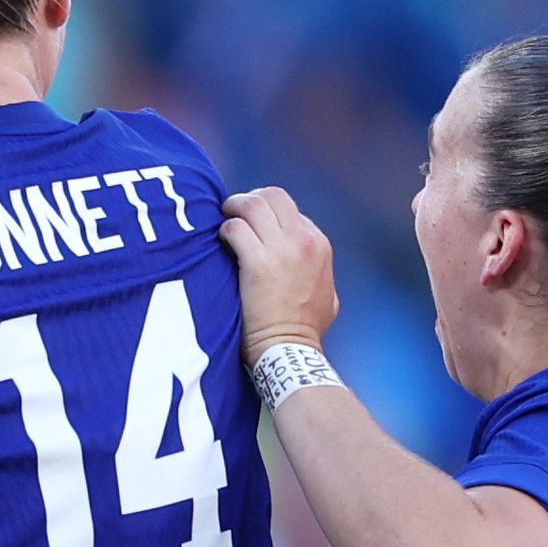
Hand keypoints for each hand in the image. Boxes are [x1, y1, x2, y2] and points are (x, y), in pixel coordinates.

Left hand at [222, 187, 339, 355]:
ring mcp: (282, 249)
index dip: (265, 213)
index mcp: (318, 243)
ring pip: (252, 204)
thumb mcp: (327, 293)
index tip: (250, 224)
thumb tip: (306, 264)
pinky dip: (224, 230)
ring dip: (232, 208)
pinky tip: (220, 243)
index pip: (288, 208)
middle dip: (248, 200)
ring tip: (223, 221)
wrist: (290, 350)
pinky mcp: (258, 262)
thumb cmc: (304, 328)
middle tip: (231, 213)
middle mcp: (304, 240)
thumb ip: (317, 270)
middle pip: (272, 196)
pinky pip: (234, 228)